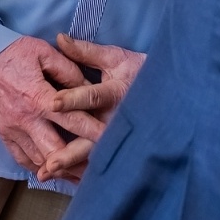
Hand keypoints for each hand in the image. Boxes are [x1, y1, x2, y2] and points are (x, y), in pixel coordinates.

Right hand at [0, 37, 103, 172]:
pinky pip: (22, 159)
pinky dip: (38, 168)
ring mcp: (13, 130)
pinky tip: (52, 173)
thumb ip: (68, 70)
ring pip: (40, 160)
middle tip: (98, 170)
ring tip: (81, 178)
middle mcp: (27, 119)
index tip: (112, 140)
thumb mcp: (43, 52)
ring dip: (60, 171)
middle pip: (56, 151)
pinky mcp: (3, 134)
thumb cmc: (12, 52)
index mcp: (40, 98)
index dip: (94, 131)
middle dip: (78, 163)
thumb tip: (86, 88)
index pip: (73, 120)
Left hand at [37, 33, 146, 182]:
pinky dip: (81, 172)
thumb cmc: (139, 71)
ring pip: (95, 154)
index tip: (53, 103)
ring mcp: (122, 137)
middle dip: (69, 152)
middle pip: (93, 137)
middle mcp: (120, 119)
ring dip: (71, 166)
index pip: (93, 96)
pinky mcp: (123, 148)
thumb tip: (60, 38)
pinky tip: (63, 181)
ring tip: (48, 174)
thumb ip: (86, 52)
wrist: (170, 91)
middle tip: (48, 163)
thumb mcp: (116, 58)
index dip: (74, 99)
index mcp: (118, 92)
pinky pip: (101, 162)